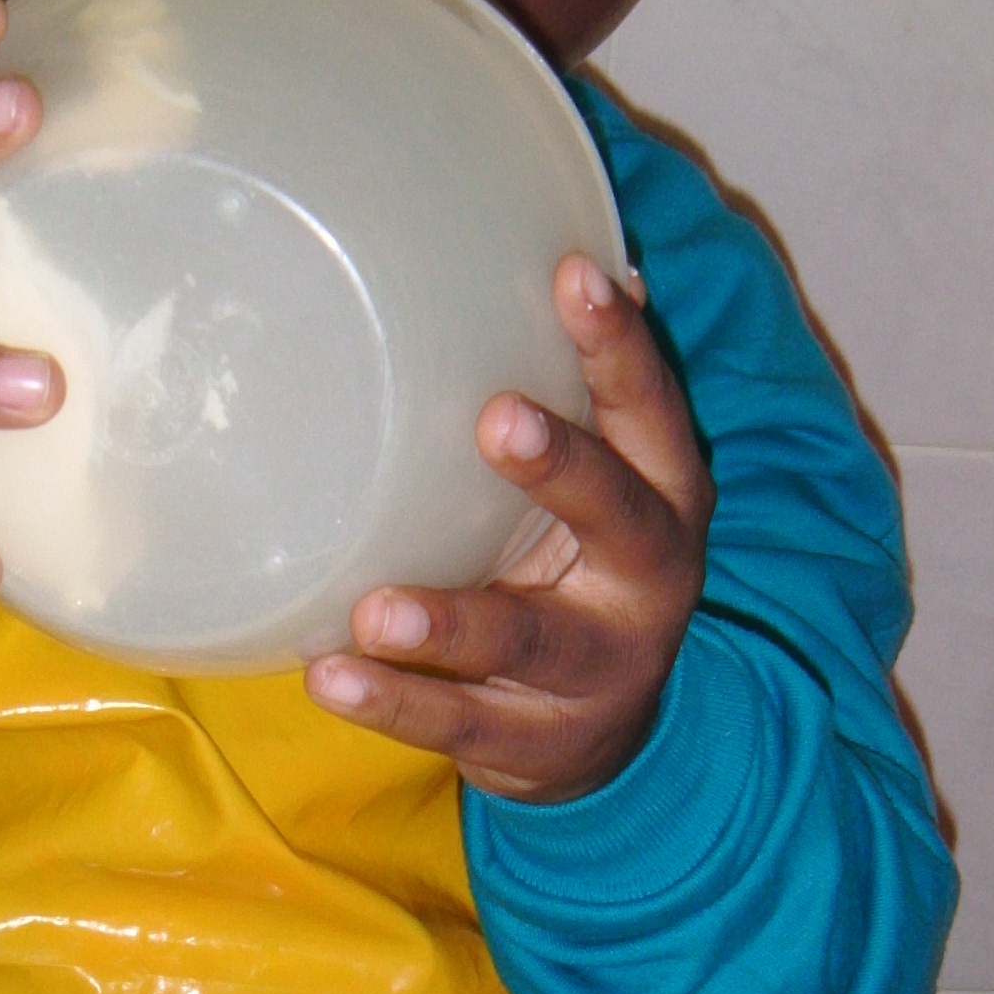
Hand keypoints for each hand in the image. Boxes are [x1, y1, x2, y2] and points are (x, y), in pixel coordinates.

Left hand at [305, 255, 711, 801]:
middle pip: (616, 518)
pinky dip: (391, 702)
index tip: (573, 275)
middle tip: (494, 419)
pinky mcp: (533, 742)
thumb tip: (581, 251)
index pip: (653, 410)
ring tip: (375, 610)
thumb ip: (585, 398)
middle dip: (561, 469)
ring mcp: (594, 669)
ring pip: (523, 642)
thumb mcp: (605, 486)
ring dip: (449, 622)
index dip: (620, 346)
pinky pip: (456, 722)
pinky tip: (327, 674)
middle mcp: (647, 581)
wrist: (606, 737)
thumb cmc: (581, 568)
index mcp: (666, 497)